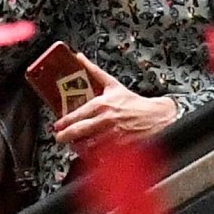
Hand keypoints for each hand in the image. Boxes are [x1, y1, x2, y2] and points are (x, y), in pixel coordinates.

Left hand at [52, 69, 184, 148]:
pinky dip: (91, 155)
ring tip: (74, 145)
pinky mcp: (119, 148)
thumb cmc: (134, 103)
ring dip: (77, 146)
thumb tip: (79, 58)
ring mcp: (112, 136)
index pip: (76, 115)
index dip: (63, 122)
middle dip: (65, 136)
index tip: (57, 126)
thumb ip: (93, 71)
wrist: (156, 117)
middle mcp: (105, 120)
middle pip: (77, 131)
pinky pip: (99, 155)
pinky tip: (89, 153)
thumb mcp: (113, 85)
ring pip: (86, 145)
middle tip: (60, 137)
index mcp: (102, 104)